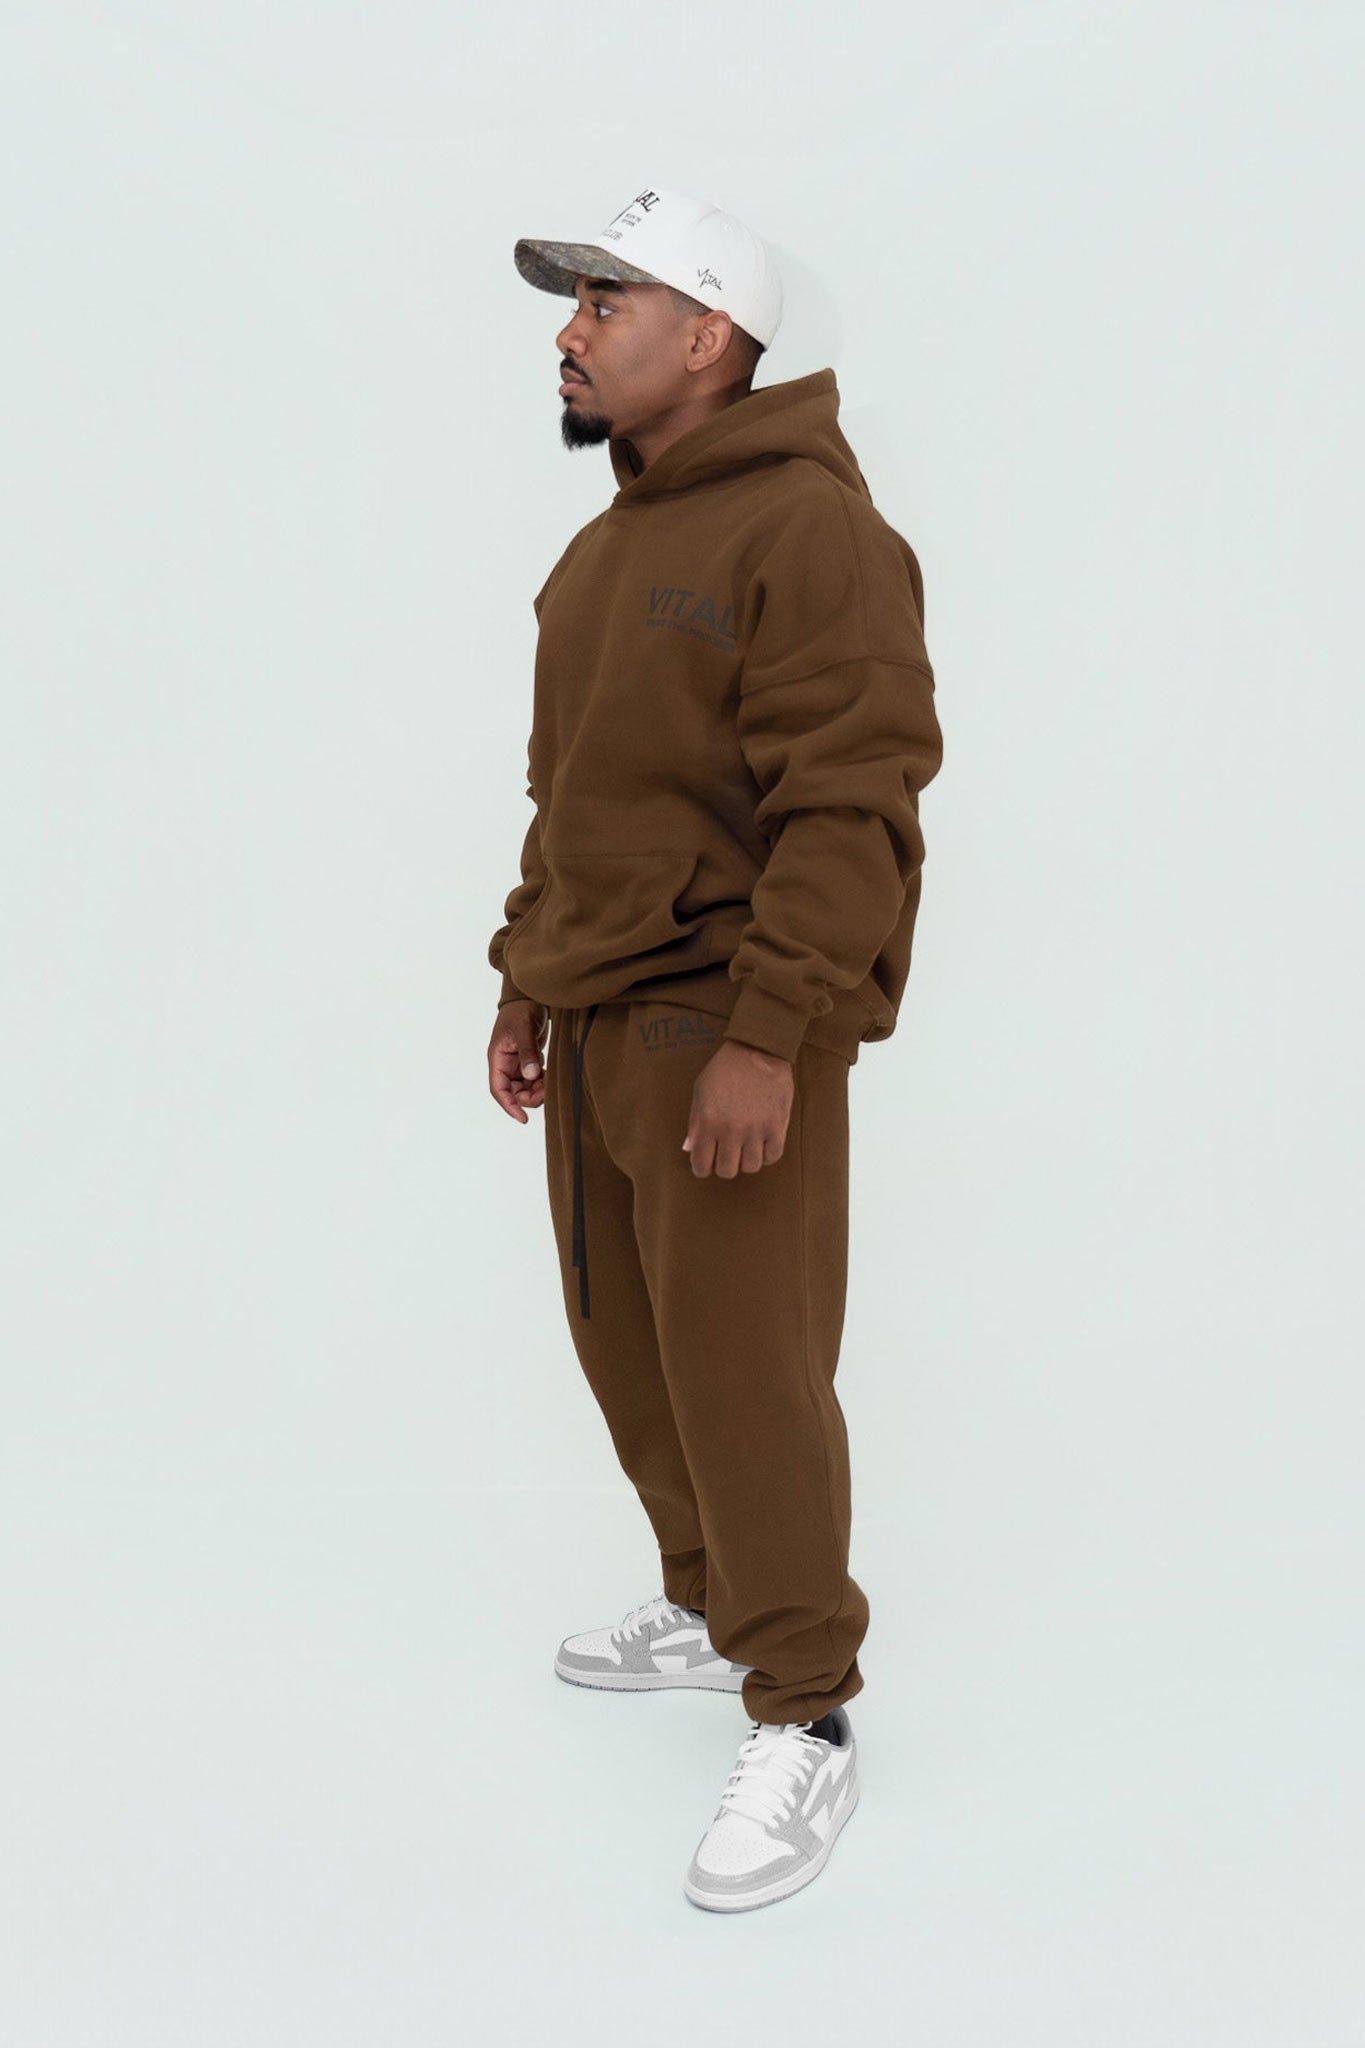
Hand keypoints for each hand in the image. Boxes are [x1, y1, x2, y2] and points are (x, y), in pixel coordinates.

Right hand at [489, 998, 549, 1122]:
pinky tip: (551, 1074)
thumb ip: (527, 1051)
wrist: (529, 995)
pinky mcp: (527, 1060)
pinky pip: (534, 1079)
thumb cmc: (522, 1008)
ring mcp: (516, 1063)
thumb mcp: (524, 1028)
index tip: (523, 1118)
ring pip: (525, 1088)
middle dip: (530, 1097)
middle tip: (548, 1090)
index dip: (509, 1106)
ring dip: (538, 1089)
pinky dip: (543, 1081)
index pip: (498, 1089)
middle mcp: (505, 1064)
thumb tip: (531, 1076)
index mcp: (497, 1058)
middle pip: (514, 1092)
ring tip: (552, 1079)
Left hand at [683, 1039, 792, 1177]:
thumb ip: (694, 1123)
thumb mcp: (700, 1091)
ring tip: (746, 1147)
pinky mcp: (777, 1125)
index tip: (707, 1163)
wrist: (757, 1049)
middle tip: (727, 1154)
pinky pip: (772, 1156)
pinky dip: (767, 1154)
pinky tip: (762, 1143)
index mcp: (708, 1121)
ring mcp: (755, 1129)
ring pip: (751, 1167)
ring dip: (746, 1160)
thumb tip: (690, 1149)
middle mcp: (730, 1129)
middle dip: (725, 1165)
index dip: (702, 1168)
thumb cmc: (724, 1069)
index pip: (701, 1165)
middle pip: (727, 1171)